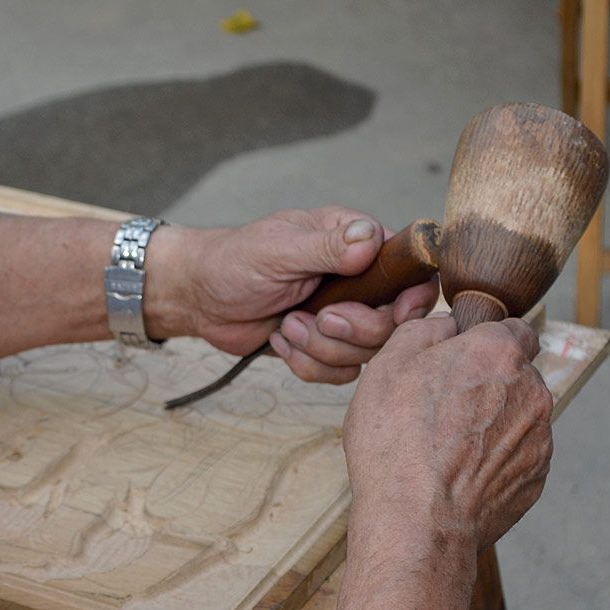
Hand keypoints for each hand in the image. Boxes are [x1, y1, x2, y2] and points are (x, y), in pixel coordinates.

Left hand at [148, 207, 437, 382]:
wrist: (199, 298)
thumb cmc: (232, 262)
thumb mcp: (277, 250)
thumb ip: (325, 247)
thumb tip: (371, 237)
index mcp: (353, 242)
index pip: (410, 271)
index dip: (410, 299)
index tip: (391, 313)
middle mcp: (356, 279)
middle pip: (394, 322)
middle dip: (354, 330)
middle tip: (318, 318)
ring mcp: (342, 315)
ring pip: (366, 353)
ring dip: (321, 348)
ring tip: (287, 325)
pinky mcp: (324, 346)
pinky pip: (340, 372)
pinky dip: (308, 365)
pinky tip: (281, 341)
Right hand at [339, 316, 552, 608]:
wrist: (416, 519)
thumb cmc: (396, 440)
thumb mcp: (387, 364)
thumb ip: (423, 330)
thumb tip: (445, 325)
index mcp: (497, 353)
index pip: (511, 327)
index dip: (481, 339)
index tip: (455, 358)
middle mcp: (530, 390)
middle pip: (513, 373)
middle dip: (484, 381)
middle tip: (439, 403)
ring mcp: (538, 437)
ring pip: (516, 414)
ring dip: (489, 419)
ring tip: (443, 443)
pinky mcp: (535, 477)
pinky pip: (515, 453)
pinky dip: (492, 456)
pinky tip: (456, 469)